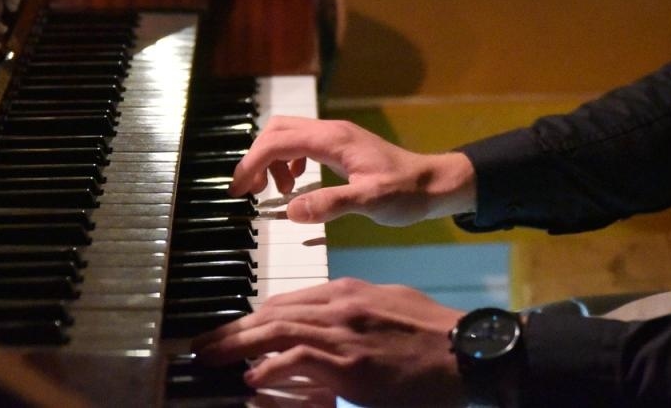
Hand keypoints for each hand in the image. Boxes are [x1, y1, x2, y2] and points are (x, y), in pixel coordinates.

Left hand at [192, 278, 466, 405]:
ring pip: (278, 330)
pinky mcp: (350, 365)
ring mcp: (344, 334)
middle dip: (235, 330)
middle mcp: (341, 306)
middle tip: (205, 345)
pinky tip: (252, 378)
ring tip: (212, 358)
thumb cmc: (435, 331)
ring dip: (239, 346)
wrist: (465, 350)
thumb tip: (334, 317)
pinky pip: (298, 359)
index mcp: (350, 292)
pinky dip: (271, 368)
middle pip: (274, 312)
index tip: (235, 329)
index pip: (289, 300)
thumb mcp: (393, 303)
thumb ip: (359, 307)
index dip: (255, 316)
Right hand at [229, 116, 475, 225]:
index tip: (238, 190)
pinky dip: (288, 162)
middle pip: (277, 130)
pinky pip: (301, 145)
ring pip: (287, 136)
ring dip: (272, 160)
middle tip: (248, 192)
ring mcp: (335, 137)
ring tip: (276, 192)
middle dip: (256, 158)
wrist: (434, 184)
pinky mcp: (340, 147)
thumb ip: (331, 204)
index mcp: (333, 140)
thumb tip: (290, 210)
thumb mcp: (370, 202)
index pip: (278, 142)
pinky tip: (296, 185)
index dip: (252, 163)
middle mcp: (331, 131)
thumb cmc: (406, 193)